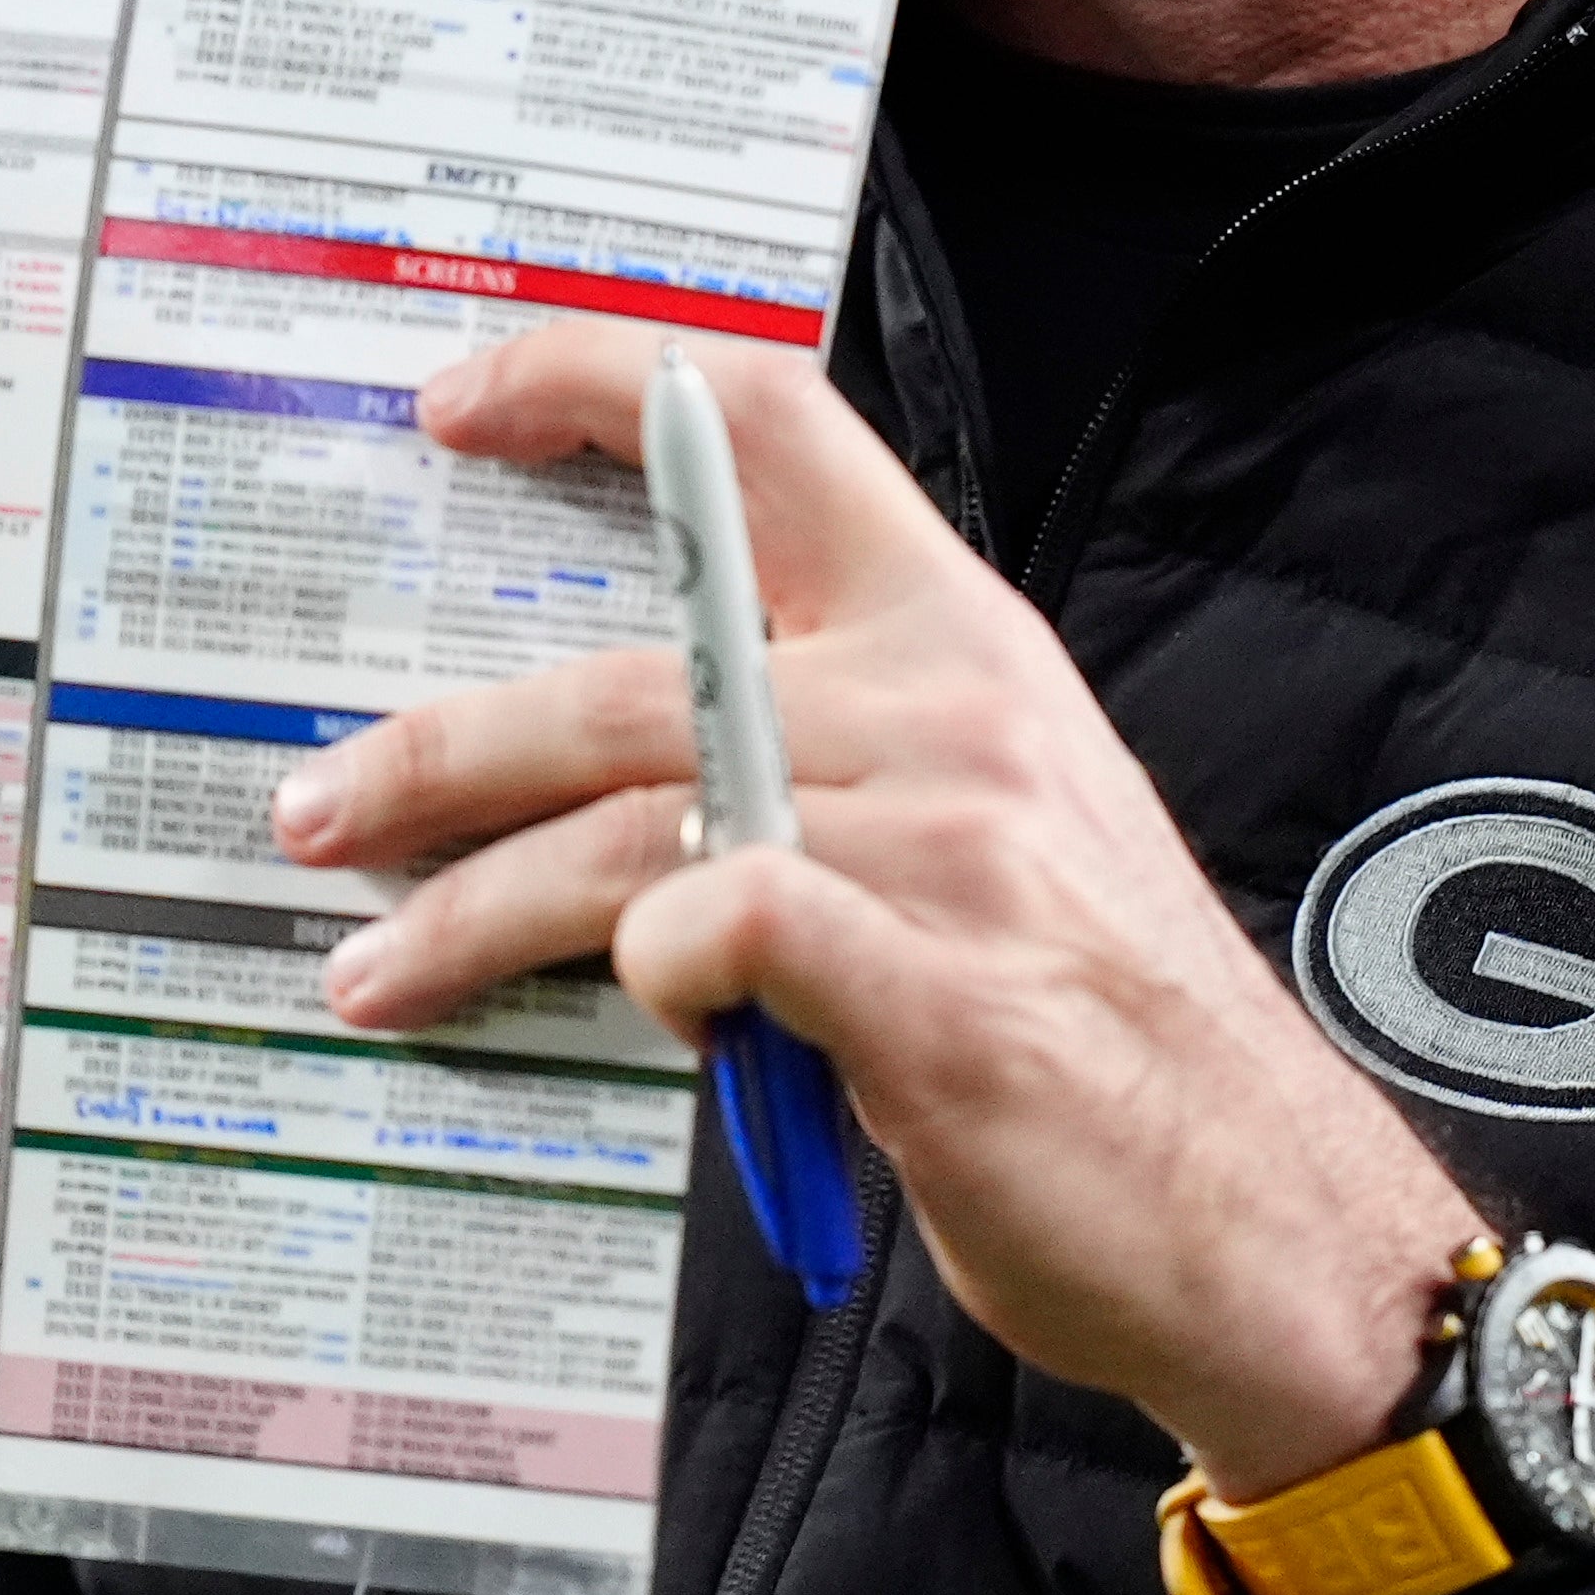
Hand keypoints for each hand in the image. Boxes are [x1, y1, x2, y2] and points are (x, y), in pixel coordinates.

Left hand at [265, 318, 1480, 1495]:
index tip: (457, 398)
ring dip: (473, 902)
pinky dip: (649, 966)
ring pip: (635, 817)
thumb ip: (828, 758)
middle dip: (443, 745)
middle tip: (330, 806)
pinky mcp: (937, 997)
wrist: (1265, 1212)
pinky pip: (725, 924)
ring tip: (380, 960)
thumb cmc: (1103, 1029)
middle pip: (636, 666)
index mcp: (963, 638)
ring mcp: (950, 849)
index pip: (761, 427)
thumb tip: (624, 774)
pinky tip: (636, 1011)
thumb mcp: (991, 826)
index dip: (594, 382)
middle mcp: (953, 710)